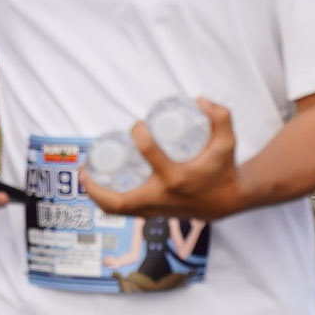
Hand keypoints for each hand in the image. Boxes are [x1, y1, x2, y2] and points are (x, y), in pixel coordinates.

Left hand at [84, 96, 241, 222]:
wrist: (228, 201)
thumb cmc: (224, 169)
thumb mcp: (228, 141)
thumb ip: (220, 116)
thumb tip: (199, 100)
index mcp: (177, 178)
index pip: (149, 153)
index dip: (138, 134)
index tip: (136, 125)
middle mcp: (162, 197)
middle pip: (120, 199)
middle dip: (96, 186)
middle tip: (87, 165)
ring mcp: (156, 210)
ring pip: (118, 210)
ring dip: (96, 196)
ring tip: (85, 177)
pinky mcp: (154, 214)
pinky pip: (124, 214)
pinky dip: (107, 204)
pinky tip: (98, 190)